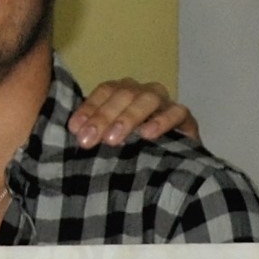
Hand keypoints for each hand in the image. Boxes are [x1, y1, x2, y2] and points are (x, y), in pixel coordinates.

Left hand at [65, 77, 195, 147]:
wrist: (169, 168)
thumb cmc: (132, 151)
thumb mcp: (109, 141)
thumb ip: (94, 134)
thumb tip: (74, 133)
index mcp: (122, 94)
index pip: (105, 91)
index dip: (89, 107)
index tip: (75, 128)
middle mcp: (142, 92)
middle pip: (123, 94)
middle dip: (103, 116)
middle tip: (88, 140)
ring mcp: (164, 103)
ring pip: (148, 98)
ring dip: (128, 117)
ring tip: (113, 139)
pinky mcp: (185, 118)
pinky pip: (177, 112)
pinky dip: (161, 121)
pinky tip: (148, 134)